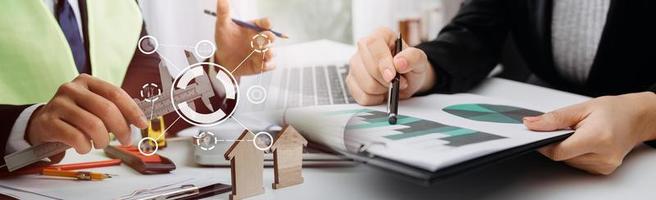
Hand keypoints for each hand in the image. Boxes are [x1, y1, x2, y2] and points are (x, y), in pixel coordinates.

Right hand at [27, 74, 147, 153]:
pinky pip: (76, 137)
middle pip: (107, 109)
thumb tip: (139, 120)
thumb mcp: (93, 107)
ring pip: (93, 125)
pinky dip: (85, 146)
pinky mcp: (48, 121)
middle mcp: (72, 89)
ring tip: (100, 143)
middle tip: (125, 140)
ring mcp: (58, 104)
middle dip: (121, 128)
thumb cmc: (75, 116)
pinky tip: (83, 146)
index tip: (142, 124)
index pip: (116, 93)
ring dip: (102, 140)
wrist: (42, 124)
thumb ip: (113, 109)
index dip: (132, 110)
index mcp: (87, 81)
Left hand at [214, 0, 274, 75]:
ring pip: (272, 51)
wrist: (222, 59)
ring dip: (269, 52)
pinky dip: (268, 65)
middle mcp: (260, 39)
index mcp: (254, 28)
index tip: (267, 24)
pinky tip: (262, 64)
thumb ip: (223, 12)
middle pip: (271, 37)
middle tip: (262, 41)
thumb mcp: (222, 26)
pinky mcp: (262, 64)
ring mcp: (262, 52)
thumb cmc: (224, 40)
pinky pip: (271, 64)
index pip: (264, 23)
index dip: (267, 23)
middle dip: (269, 38)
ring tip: (263, 53)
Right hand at [346, 27, 435, 104]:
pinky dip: (375, 99)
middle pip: (366, 66)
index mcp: (380, 35)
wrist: (407, 79)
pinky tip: (381, 92)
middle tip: (398, 81)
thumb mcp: (420, 60)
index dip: (381, 62)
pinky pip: (361, 96)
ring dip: (381, 90)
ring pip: (364, 84)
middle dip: (384, 80)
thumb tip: (399, 62)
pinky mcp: (351, 81)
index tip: (392, 76)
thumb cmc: (410, 66)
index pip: (372, 44)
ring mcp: (355, 64)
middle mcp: (363, 48)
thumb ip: (413, 57)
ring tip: (390, 86)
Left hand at [523, 92, 655, 174]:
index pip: (559, 151)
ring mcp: (604, 165)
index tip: (536, 135)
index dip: (543, 144)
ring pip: (568, 161)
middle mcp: (603, 156)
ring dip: (566, 148)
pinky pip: (578, 164)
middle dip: (556, 142)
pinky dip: (575, 153)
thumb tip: (531, 124)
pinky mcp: (603, 170)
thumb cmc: (614, 110)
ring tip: (578, 133)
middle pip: (562, 156)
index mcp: (598, 138)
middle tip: (563, 128)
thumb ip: (554, 118)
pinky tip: (584, 142)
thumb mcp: (581, 107)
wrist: (636, 118)